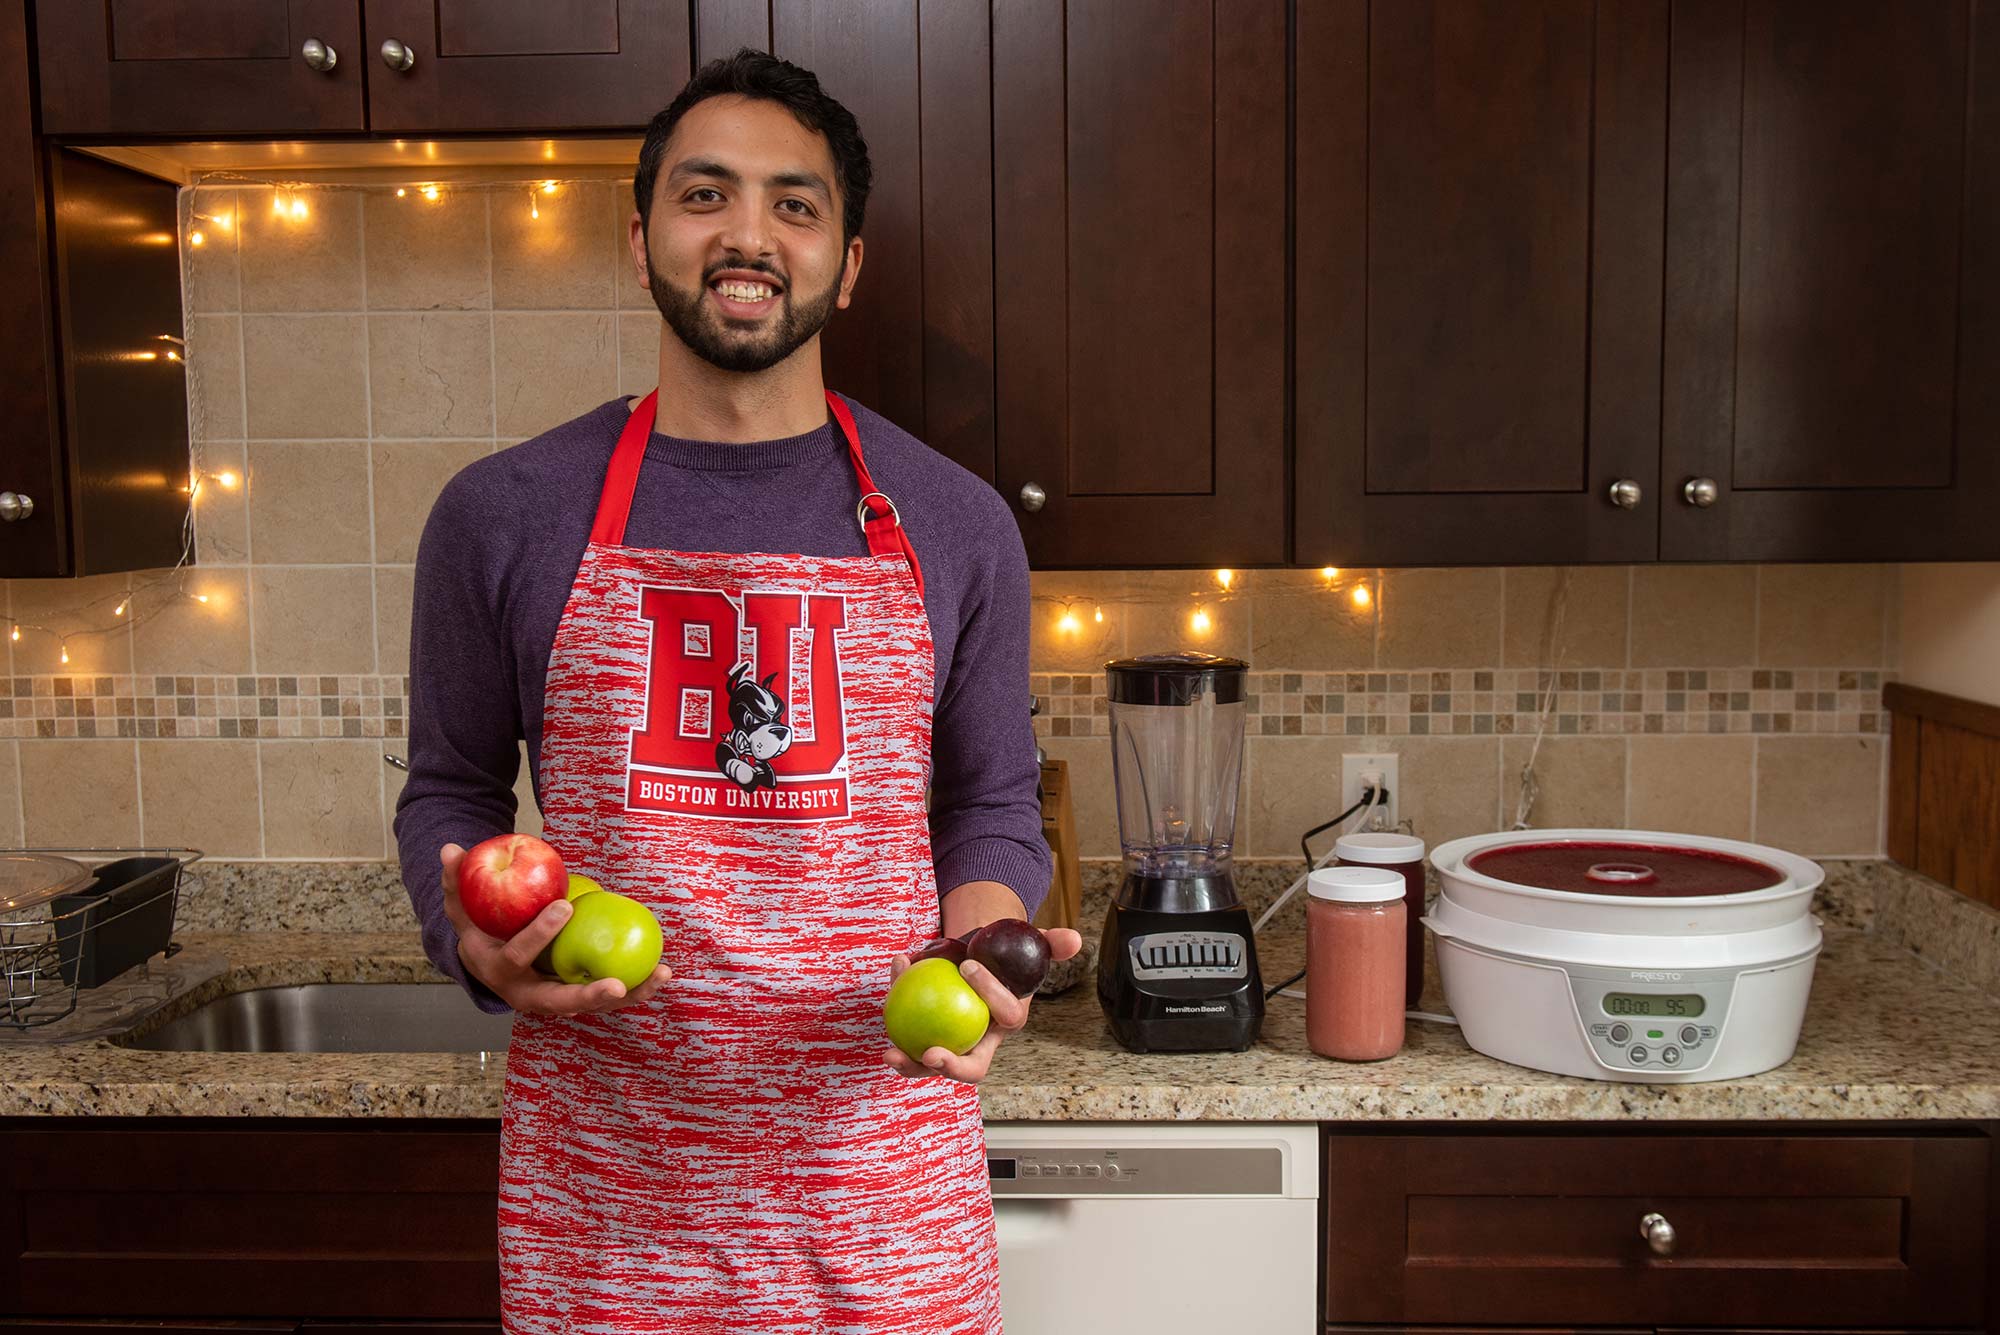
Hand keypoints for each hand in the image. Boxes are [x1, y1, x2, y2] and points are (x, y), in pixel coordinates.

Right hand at [439, 843, 670, 1015]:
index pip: (517, 955)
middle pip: (559, 1001)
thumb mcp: (462, 907)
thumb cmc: (479, 929)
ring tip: (660, 975)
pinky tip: (662, 972)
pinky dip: (636, 987)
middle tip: (616, 984)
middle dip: (587, 995)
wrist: (485, 965)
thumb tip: (450, 848)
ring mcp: (554, 1002)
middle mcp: (526, 994)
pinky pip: (608, 998)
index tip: (564, 905)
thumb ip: (457, 881)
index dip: (539, 934)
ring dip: (629, 994)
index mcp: (498, 970)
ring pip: (593, 1005)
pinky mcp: (576, 999)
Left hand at [883, 927, 1082, 1083]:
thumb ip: (1052, 945)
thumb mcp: (1030, 946)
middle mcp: (979, 1041)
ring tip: (891, 1052)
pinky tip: (891, 978)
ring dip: (910, 1063)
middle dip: (951, 1067)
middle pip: (969, 1066)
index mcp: (1006, 1022)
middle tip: (931, 1053)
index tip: (970, 966)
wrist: (975, 957)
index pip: (1005, 1017)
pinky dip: (894, 1012)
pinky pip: (908, 1032)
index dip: (991, 996)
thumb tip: (1075, 940)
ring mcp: (950, 1043)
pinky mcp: (924, 1036)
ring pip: (930, 1063)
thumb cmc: (1003, 956)